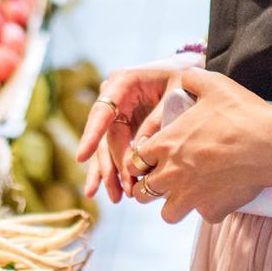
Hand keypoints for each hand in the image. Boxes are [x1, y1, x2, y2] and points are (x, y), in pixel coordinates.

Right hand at [75, 53, 198, 203]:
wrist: (189, 73)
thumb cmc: (184, 79)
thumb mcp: (176, 93)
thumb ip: (158, 119)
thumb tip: (142, 150)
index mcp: (123, 82)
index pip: (103, 110)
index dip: (92, 134)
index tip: (82, 156)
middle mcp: (113, 97)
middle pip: (106, 136)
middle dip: (112, 165)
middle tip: (122, 190)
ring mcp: (116, 112)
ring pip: (106, 147)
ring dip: (110, 173)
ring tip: (116, 197)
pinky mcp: (122, 126)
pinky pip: (113, 151)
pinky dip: (112, 170)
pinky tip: (103, 190)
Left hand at [131, 68, 271, 224]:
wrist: (271, 144)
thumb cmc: (242, 113)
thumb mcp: (214, 85)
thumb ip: (192, 79)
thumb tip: (186, 75)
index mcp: (166, 144)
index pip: (135, 161)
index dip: (142, 162)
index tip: (152, 161)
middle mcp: (171, 174)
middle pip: (143, 193)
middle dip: (150, 188)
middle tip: (164, 182)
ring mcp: (190, 196)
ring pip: (167, 214)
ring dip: (174, 205)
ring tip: (188, 195)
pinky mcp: (212, 210)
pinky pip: (204, 216)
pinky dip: (210, 209)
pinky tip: (221, 196)